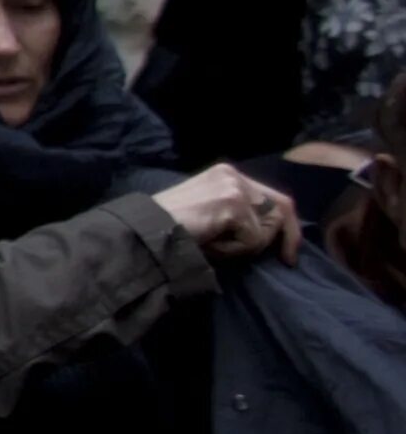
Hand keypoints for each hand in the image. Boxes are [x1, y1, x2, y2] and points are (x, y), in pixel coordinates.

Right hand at [154, 162, 300, 266]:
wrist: (146, 230)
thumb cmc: (171, 227)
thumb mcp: (210, 213)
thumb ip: (237, 213)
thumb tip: (269, 232)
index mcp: (226, 175)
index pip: (274, 198)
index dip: (286, 227)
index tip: (287, 254)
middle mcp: (233, 175)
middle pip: (281, 209)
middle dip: (279, 239)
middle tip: (274, 258)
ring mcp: (233, 188)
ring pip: (267, 228)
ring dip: (247, 246)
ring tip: (217, 245)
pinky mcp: (232, 204)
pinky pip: (253, 239)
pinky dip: (236, 251)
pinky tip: (211, 246)